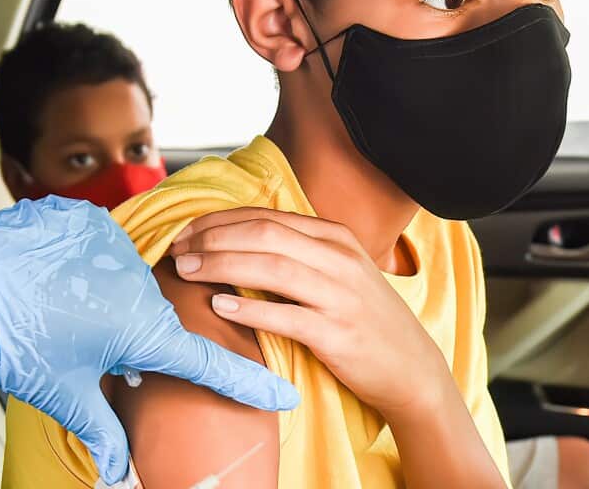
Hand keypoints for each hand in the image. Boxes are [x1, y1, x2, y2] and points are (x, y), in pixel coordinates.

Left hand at [0, 197, 299, 484]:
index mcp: (142, 328)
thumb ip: (100, 433)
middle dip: (129, 340)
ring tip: (56, 313)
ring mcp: (115, 245)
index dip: (246, 382)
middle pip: (154, 321)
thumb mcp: (62, 393)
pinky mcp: (89, 222)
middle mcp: (140, 282)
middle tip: (81, 345)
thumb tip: (119, 475)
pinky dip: (83, 270)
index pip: (208, 364)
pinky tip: (50, 282)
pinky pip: (99, 252)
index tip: (283, 392)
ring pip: (125, 285)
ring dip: (103, 302)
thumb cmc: (16, 336)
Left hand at [170, 207, 448, 418]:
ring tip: (187, 271)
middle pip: (264, 235)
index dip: (218, 221)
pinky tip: (219, 305)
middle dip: (212, 238)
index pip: (266, 217)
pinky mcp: (338, 333)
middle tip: (176, 250)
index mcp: (335, 237)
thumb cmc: (363, 320)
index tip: (183, 233)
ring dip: (221, 264)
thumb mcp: (336, 273)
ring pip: (272, 267)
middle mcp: (339, 259)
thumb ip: (295, 253)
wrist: (412, 370)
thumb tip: (232, 243)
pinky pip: (286, 315)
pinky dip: (250, 308)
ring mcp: (341, 295)